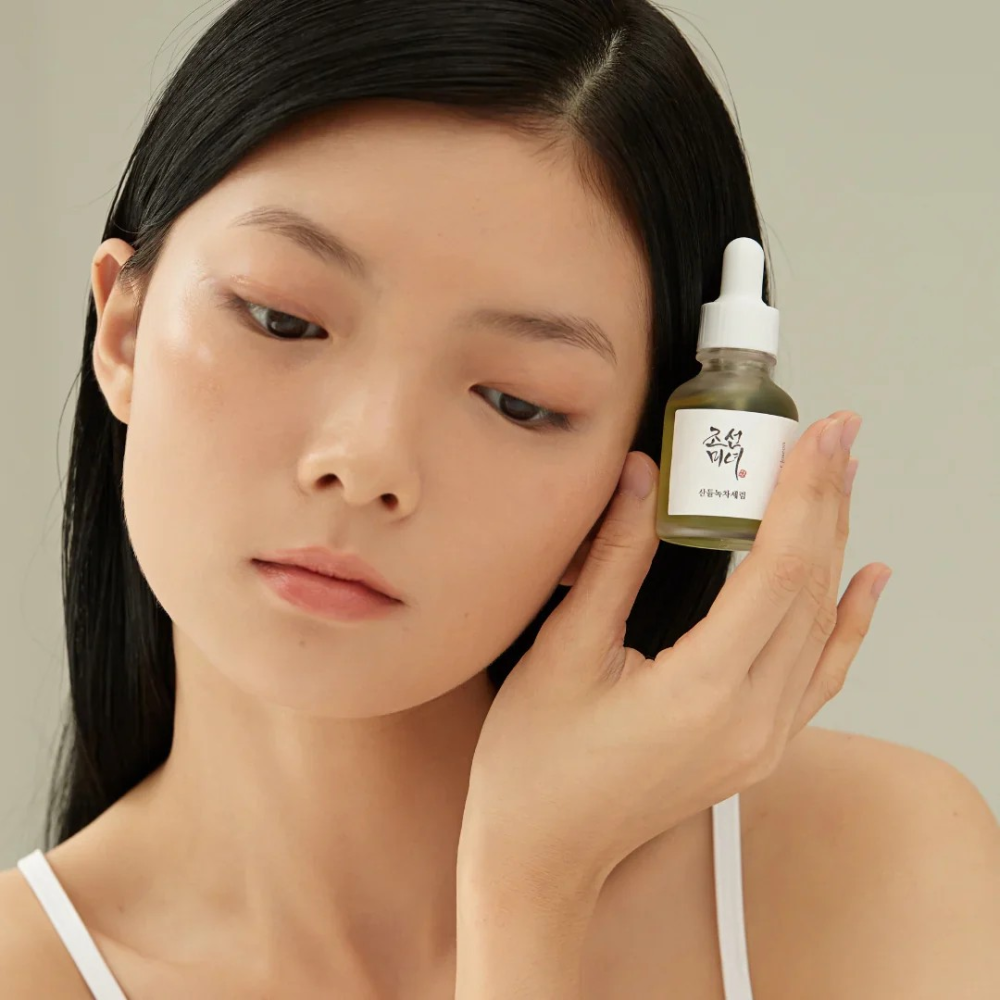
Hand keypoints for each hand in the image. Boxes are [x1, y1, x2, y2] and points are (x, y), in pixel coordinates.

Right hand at [459, 410, 889, 891]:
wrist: (543, 853)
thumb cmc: (537, 761)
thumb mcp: (565, 651)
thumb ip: (616, 559)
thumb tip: (644, 478)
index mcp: (702, 691)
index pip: (776, 570)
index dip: (801, 493)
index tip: (820, 435)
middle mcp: (751, 719)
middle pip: (810, 589)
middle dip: (826, 502)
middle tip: (838, 435)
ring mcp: (763, 739)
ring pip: (820, 624)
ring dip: (833, 546)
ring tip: (841, 480)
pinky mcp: (759, 746)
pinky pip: (822, 673)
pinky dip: (849, 621)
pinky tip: (866, 579)